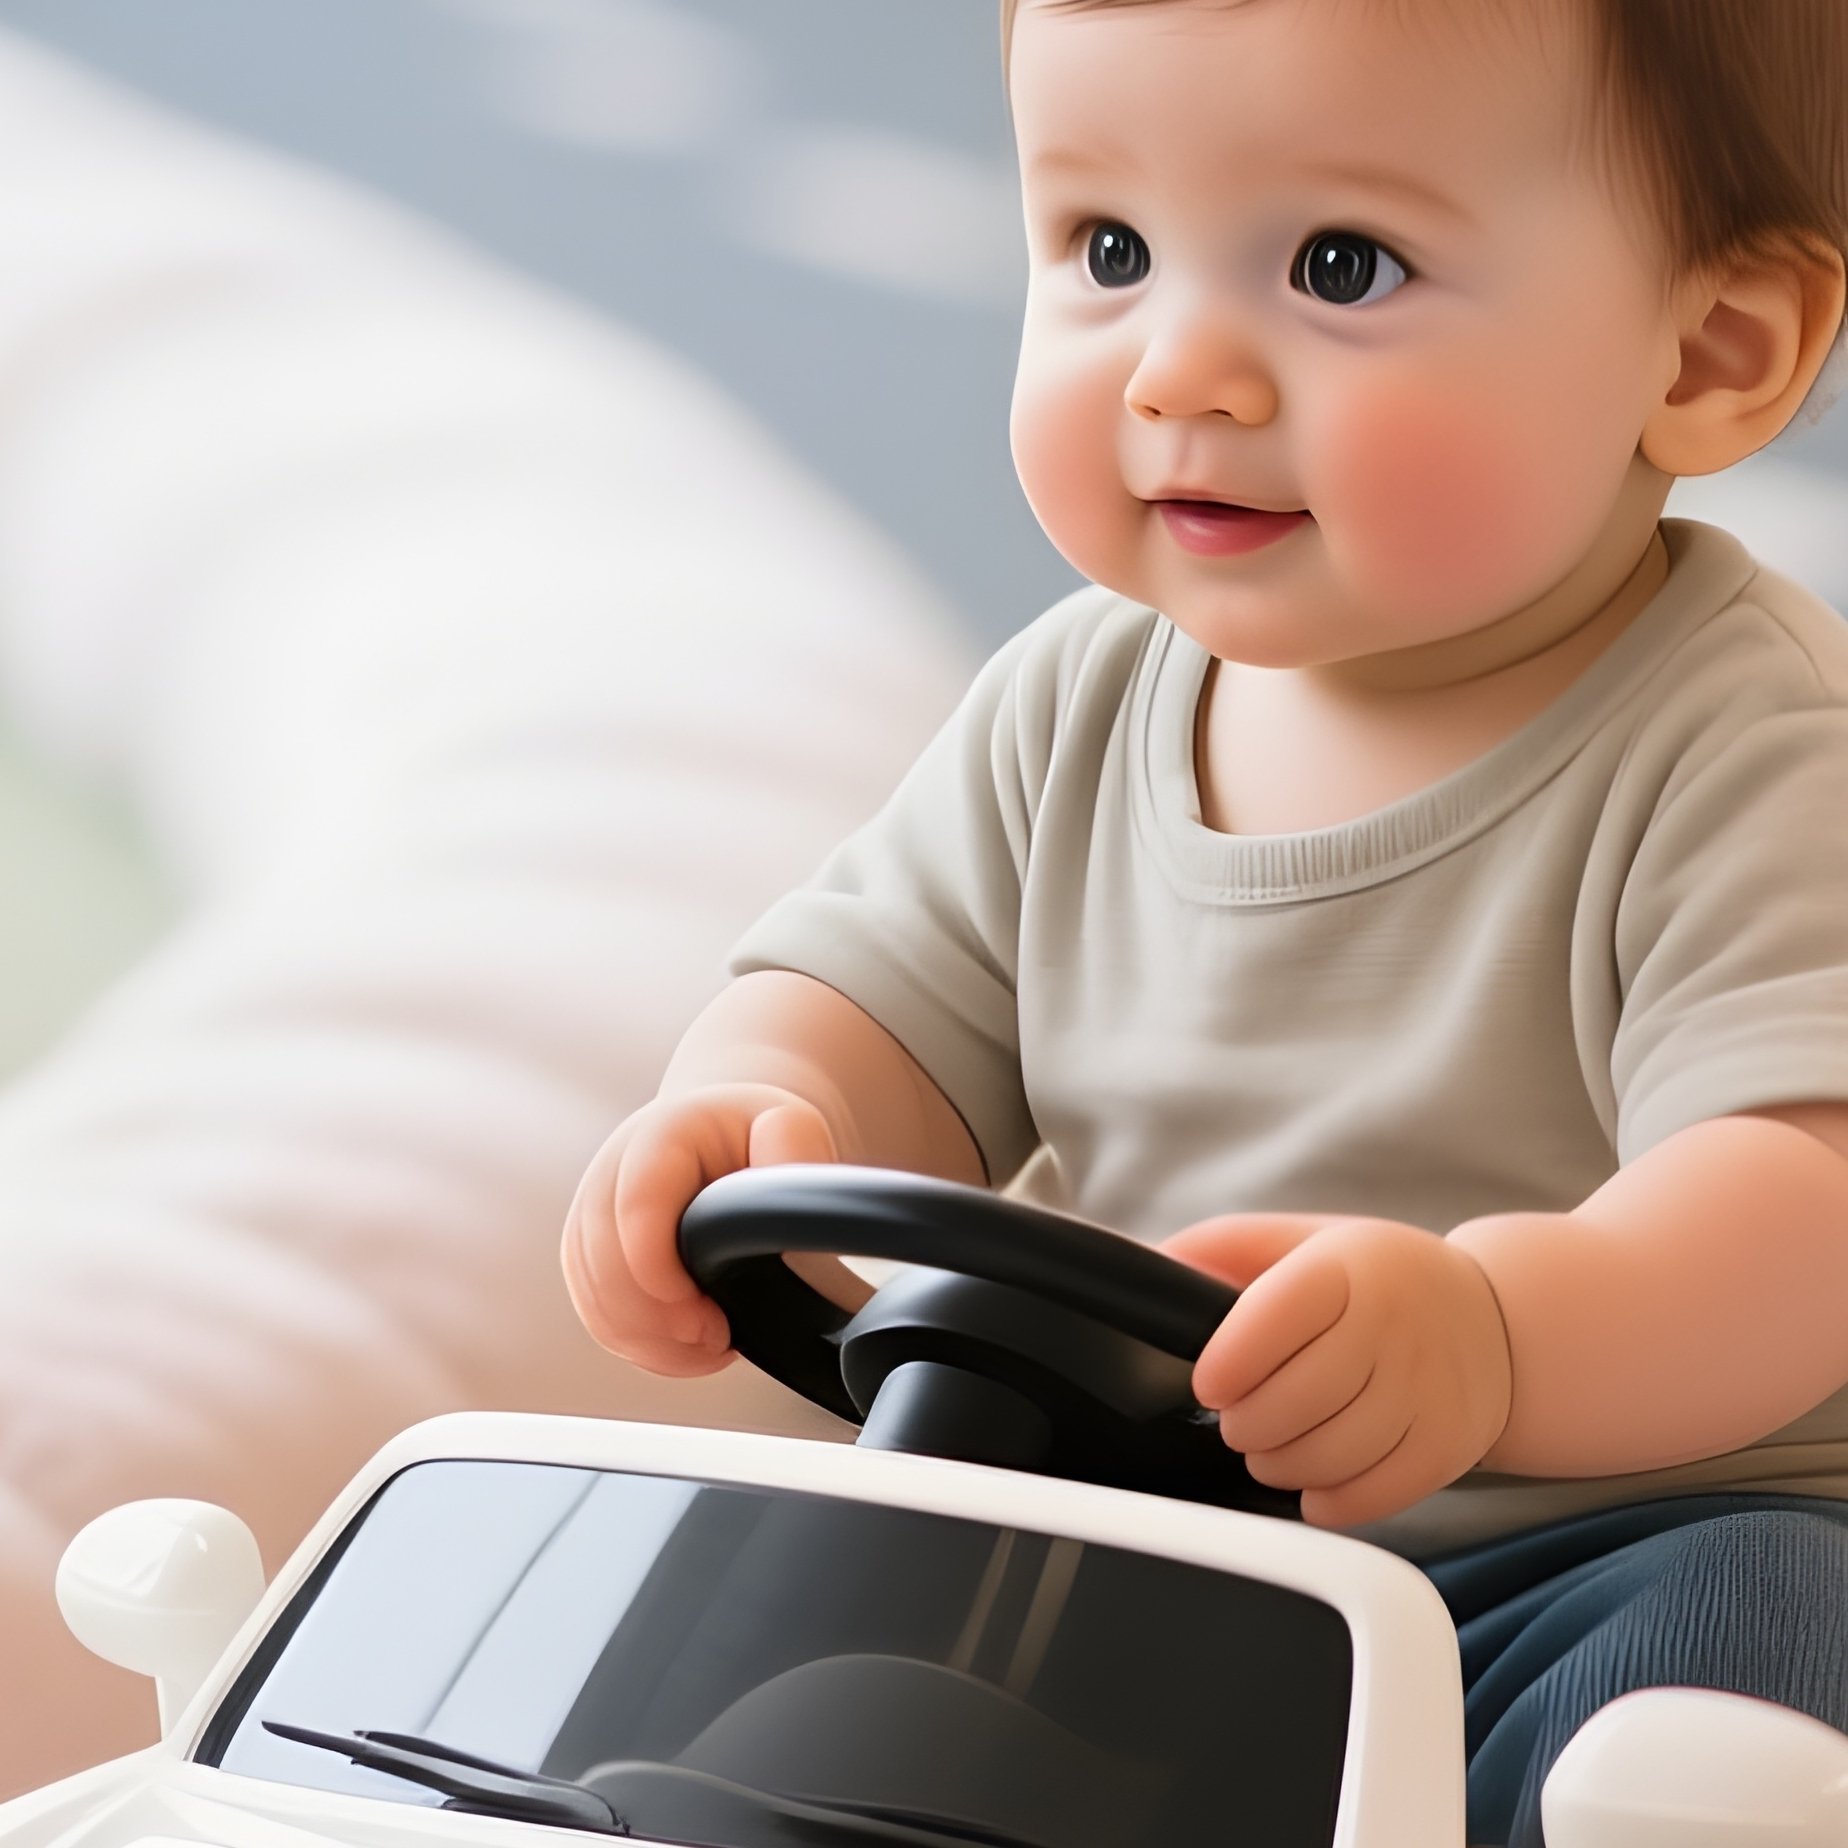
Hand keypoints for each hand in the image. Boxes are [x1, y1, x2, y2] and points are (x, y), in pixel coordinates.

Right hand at [561, 1084, 844, 1376]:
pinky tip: (688, 1346)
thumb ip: (793, 1150)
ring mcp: (594, 1217)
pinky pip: (598, 1315)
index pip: (637, 1204)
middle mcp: (611, 1173)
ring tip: (711, 1342)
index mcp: (661, 1136)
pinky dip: (641, 1345)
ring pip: (595, 1298)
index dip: (658, 1269)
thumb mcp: (792, 1126)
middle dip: (658, 1319)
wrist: (731, 1134)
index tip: (705, 1314)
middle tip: (717, 1336)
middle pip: (603, 1262)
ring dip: (650, 1339)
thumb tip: (796, 1194)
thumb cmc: (759, 1132)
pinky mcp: (591, 1257)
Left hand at [1164, 1214, 1512, 1528]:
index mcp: (1347, 1268)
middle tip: (1237, 1421)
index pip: (1273, 1319)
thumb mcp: (1307, 1241)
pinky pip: (1376, 1494)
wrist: (1498, 1321)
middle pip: (1296, 1401)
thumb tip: (1156, 1264)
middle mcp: (1393, 1326)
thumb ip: (1227, 1246)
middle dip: (1245, 1425)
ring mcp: (1428, 1389)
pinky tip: (1313, 1482)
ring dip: (1279, 1466)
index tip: (1207, 1383)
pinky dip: (1330, 1501)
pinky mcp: (1449, 1446)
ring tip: (1269, 1450)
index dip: (1227, 1361)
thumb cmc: (1380, 1281)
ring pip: (1331, 1454)